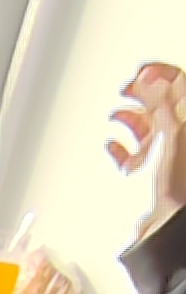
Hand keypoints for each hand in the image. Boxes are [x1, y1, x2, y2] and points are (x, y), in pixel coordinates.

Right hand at [108, 61, 185, 225]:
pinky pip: (131, 152)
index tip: (142, 70)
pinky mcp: (147, 171)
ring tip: (117, 115)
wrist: (167, 222)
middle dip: (140, 92)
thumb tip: (150, 76)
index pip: (177, 84)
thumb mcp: (170, 133)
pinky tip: (114, 145)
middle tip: (126, 88)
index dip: (160, 73)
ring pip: (144, 124)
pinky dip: (120, 147)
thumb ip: (161, 102)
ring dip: (128, 116)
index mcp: (184, 121)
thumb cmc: (177, 183)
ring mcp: (161, 152)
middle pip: (158, 102)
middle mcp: (175, 134)